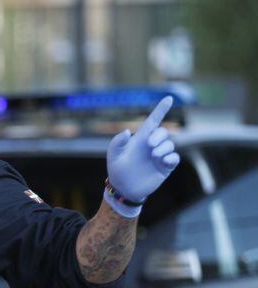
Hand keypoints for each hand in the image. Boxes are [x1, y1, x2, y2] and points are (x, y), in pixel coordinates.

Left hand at [105, 96, 180, 216]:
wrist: (123, 189)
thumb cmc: (117, 170)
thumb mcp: (113, 156)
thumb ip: (117, 143)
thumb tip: (127, 131)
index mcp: (140, 140)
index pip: (152, 121)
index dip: (160, 109)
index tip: (169, 98)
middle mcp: (151, 146)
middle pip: (163, 132)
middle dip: (159, 136)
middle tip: (150, 145)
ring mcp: (159, 156)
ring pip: (170, 145)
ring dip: (163, 148)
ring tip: (153, 156)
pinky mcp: (165, 167)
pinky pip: (174, 158)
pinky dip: (171, 158)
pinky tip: (163, 161)